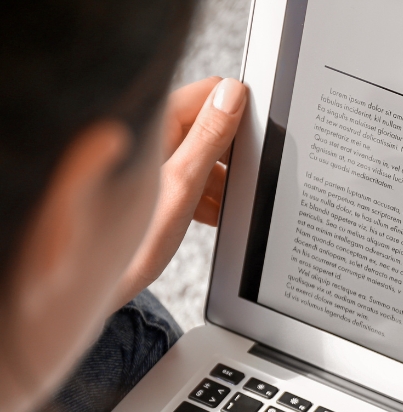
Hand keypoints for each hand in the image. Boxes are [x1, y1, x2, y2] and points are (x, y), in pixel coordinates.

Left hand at [114, 76, 246, 308]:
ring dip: (222, 178)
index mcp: (155, 124)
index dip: (239, 111)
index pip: (210, 92)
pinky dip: (208, 194)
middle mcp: (153, 136)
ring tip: (228, 204)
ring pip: (205, 156)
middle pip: (210, 125)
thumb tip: (233, 96)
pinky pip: (193, 178)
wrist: (100, 283)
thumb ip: (209, 137)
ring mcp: (155, 161)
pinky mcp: (156, 184)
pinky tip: (214, 215)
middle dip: (233, 151)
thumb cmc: (131, 240)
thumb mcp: (183, 184)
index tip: (259, 136)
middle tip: (246, 179)